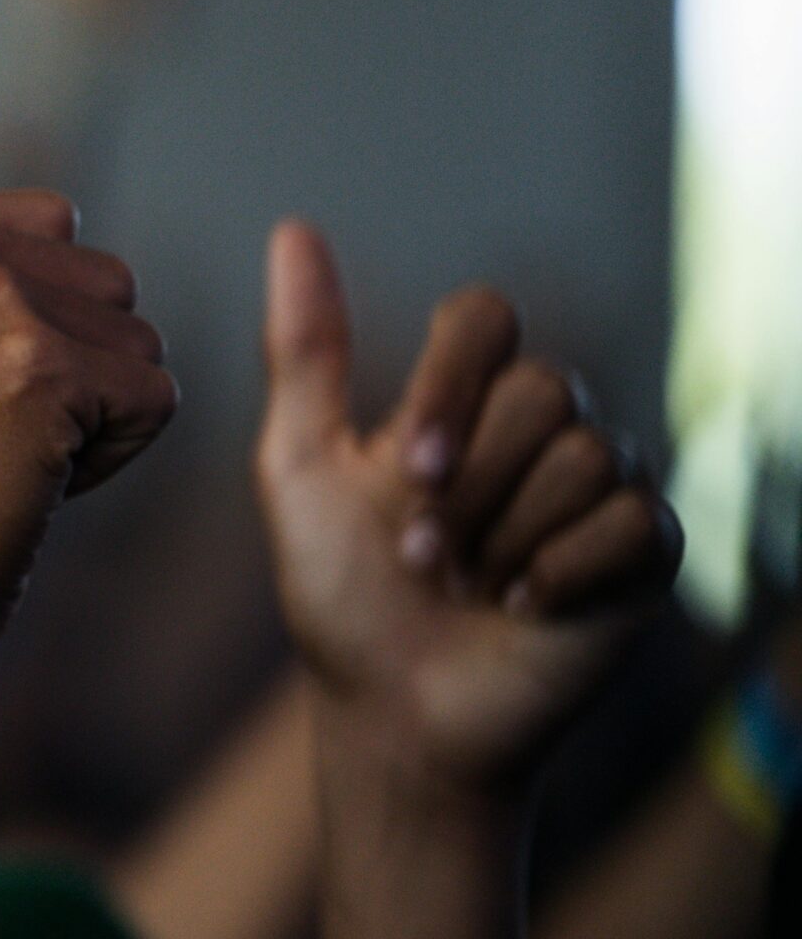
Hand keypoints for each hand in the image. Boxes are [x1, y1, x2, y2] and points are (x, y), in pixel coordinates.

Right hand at [0, 96, 174, 665]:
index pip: (55, 234)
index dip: (25, 324)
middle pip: (104, 283)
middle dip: (70, 366)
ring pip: (136, 340)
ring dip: (97, 414)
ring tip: (4, 459)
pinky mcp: (40, 373)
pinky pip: (155, 399)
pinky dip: (116, 458)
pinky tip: (36, 486)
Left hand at [256, 221, 680, 792]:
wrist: (396, 710)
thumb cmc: (342, 593)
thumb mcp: (300, 468)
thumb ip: (304, 353)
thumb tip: (293, 228)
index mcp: (463, 397)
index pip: (485, 319)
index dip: (453, 380)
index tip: (405, 463)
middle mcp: (541, 428)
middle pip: (542, 391)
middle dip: (469, 480)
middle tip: (420, 550)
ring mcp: (601, 486)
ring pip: (588, 455)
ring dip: (505, 535)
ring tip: (465, 584)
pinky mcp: (645, 550)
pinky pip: (634, 520)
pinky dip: (561, 572)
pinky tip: (521, 608)